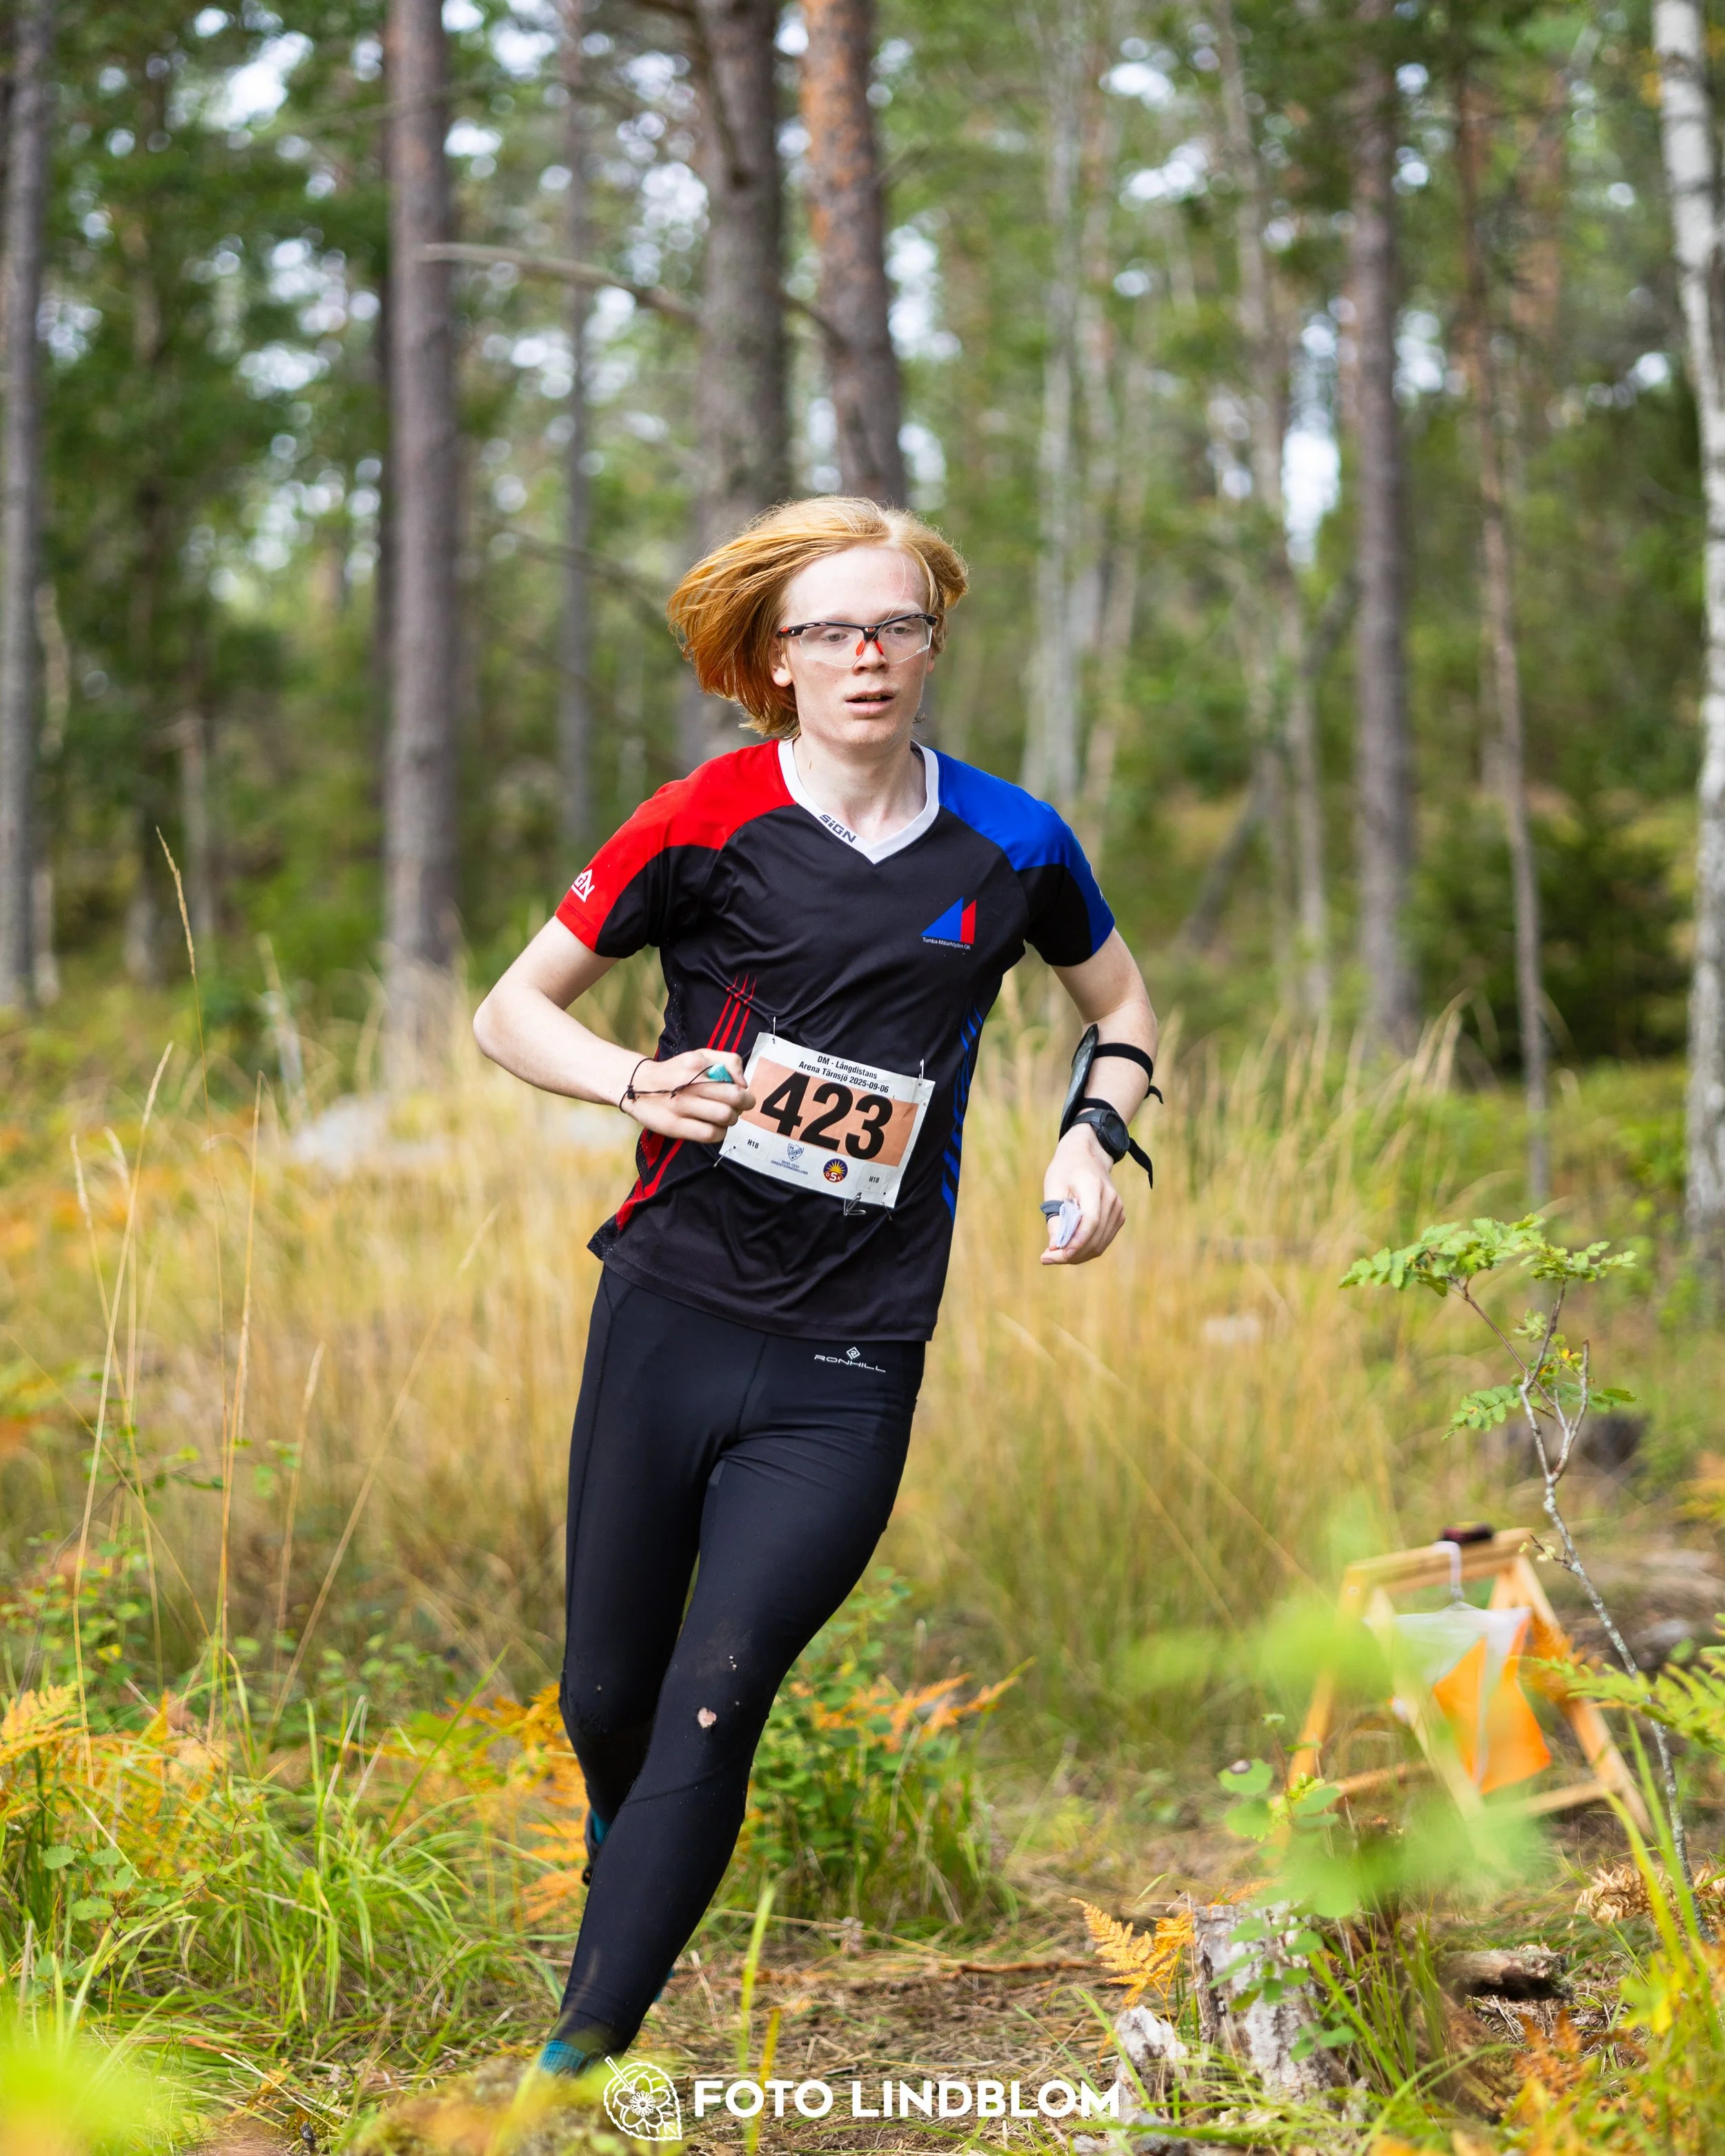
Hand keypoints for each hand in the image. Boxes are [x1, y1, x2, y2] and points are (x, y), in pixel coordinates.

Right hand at [621, 1048, 755, 1142]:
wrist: (637, 1084)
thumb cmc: (676, 1072)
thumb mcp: (700, 1055)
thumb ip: (727, 1061)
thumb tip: (743, 1084)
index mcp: (697, 1064)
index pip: (735, 1082)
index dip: (744, 1093)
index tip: (740, 1095)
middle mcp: (689, 1083)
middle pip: (734, 1100)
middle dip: (742, 1106)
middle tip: (738, 1108)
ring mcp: (680, 1106)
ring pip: (724, 1117)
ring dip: (731, 1120)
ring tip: (724, 1117)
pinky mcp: (674, 1126)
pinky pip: (710, 1134)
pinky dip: (720, 1133)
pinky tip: (714, 1128)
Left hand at [1040, 1125, 1124, 1265]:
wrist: (1087, 1156)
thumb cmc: (1065, 1170)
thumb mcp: (1053, 1187)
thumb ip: (1055, 1217)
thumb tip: (1055, 1247)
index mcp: (1093, 1186)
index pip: (1090, 1221)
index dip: (1075, 1242)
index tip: (1055, 1254)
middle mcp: (1111, 1199)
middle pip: (1095, 1237)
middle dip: (1071, 1254)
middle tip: (1046, 1258)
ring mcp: (1118, 1209)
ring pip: (1099, 1244)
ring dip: (1077, 1255)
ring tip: (1053, 1255)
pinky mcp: (1118, 1217)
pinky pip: (1102, 1240)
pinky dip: (1085, 1249)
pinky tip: (1067, 1248)